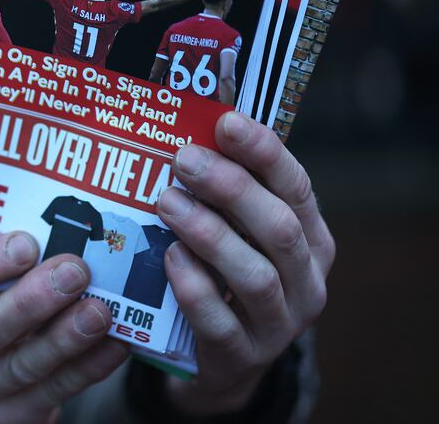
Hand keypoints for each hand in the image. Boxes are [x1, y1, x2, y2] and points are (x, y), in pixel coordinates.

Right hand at [0, 232, 129, 423]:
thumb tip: (49, 235)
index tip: (27, 243)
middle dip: (34, 299)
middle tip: (75, 270)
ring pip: (23, 365)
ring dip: (66, 336)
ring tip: (100, 310)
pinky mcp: (6, 423)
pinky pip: (52, 393)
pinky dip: (87, 367)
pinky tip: (114, 344)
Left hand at [157, 112, 333, 413]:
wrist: (226, 359)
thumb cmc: (228, 277)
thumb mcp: (240, 233)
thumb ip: (227, 192)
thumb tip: (188, 130)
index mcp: (312, 240)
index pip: (296, 187)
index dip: (264, 152)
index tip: (226, 122)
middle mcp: (307, 281)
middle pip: (279, 228)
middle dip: (231, 188)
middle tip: (184, 159)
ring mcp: (279, 324)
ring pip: (255, 275)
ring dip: (209, 233)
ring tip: (167, 202)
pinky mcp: (242, 355)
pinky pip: (220, 321)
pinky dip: (195, 287)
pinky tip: (171, 257)